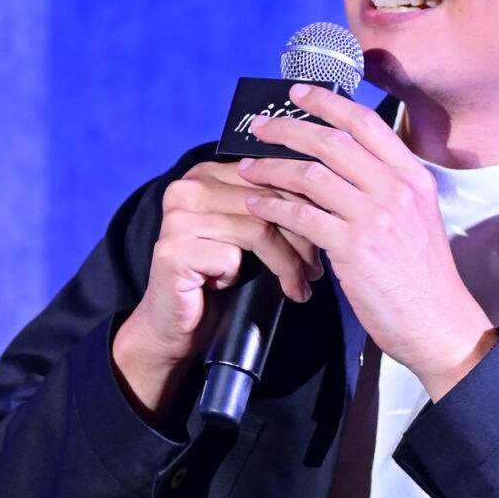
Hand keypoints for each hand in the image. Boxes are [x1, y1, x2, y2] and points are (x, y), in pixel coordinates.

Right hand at [113, 160, 322, 422]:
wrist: (174, 324)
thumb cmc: (215, 277)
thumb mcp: (246, 234)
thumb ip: (268, 207)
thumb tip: (323, 198)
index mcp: (205, 173)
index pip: (270, 176)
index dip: (305, 206)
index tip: (325, 236)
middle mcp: (187, 188)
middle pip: (267, 202)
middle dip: (302, 238)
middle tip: (316, 270)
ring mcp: (177, 219)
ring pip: (257, 229)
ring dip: (288, 263)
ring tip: (300, 285)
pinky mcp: (173, 251)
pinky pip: (232, 257)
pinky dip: (246, 277)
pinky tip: (241, 289)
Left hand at [238, 85, 497, 399]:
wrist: (438, 324)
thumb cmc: (423, 278)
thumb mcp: (419, 218)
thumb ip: (388, 188)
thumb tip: (344, 166)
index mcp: (414, 177)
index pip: (366, 123)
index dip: (328, 103)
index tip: (299, 93)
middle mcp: (397, 189)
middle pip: (333, 141)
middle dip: (289, 128)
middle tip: (260, 125)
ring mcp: (376, 216)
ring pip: (312, 174)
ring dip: (273, 167)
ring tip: (248, 166)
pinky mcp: (355, 247)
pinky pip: (302, 215)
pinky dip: (273, 206)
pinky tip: (257, 204)